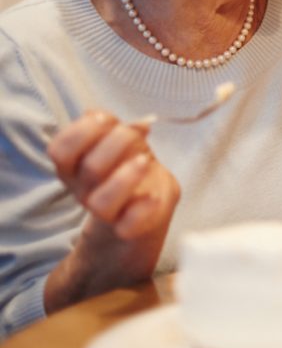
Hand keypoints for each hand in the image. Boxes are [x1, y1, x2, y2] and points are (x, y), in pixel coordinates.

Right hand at [44, 110, 179, 308]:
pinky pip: (129, 224)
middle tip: (137, 137)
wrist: (142, 215)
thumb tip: (140, 124)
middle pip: (90, 168)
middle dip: (118, 142)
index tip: (107, 119)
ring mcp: (105, 212)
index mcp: (74, 167)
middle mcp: (84, 191)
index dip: (83, 130)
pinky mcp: (130, 228)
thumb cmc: (127, 171)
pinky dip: (144, 208)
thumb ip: (122, 130)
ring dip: (127, 177)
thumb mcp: (122, 145)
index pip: (60, 150)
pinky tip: (154, 195)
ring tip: (145, 162)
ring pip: (103, 201)